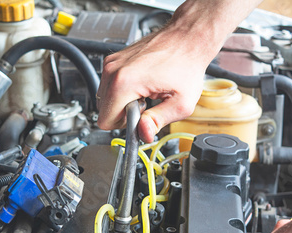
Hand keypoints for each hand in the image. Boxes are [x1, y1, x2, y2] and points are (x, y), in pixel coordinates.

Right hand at [96, 0, 261, 142]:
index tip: (141, 119)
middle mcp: (113, 71)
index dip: (125, 126)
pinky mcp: (115, 60)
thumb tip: (144, 134)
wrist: (187, 38)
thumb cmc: (187, 64)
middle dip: (124, 114)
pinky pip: (110, 86)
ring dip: (124, 103)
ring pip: (106, 99)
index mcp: (125, 82)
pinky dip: (124, 91)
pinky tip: (143, 86)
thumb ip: (158, 121)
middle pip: (104, 111)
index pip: (105, 121)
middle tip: (147, 105)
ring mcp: (112, 63)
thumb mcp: (180, 103)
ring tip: (146, 94)